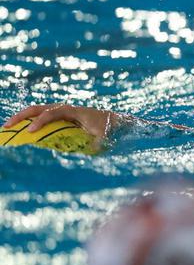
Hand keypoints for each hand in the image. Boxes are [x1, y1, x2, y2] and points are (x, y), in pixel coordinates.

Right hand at [3, 103, 120, 141]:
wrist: (113, 120)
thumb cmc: (106, 129)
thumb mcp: (102, 139)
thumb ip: (93, 146)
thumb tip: (83, 156)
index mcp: (73, 111)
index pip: (52, 113)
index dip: (40, 121)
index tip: (30, 131)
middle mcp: (64, 108)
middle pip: (38, 108)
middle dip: (21, 116)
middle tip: (7, 127)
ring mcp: (60, 110)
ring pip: (36, 110)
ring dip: (21, 118)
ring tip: (7, 128)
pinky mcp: (58, 115)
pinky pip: (40, 116)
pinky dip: (28, 121)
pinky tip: (19, 130)